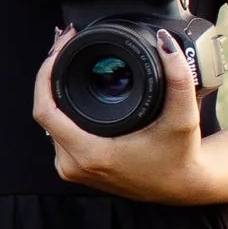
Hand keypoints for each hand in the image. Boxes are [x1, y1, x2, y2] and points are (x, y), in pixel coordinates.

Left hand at [33, 32, 215, 203]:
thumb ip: (178, 79)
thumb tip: (164, 42)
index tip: (60, 48)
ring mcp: (73, 169)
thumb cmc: (180, 158)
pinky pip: (58, 131)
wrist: (182, 186)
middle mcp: (75, 165)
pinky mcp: (77, 168)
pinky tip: (72, 85)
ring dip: (55, 89)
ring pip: (50, 122)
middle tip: (66, 44)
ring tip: (66, 58)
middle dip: (51, 74)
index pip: (45, 110)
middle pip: (44, 112)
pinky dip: (62, 107)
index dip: (46, 74)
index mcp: (91, 155)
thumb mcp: (183, 118)